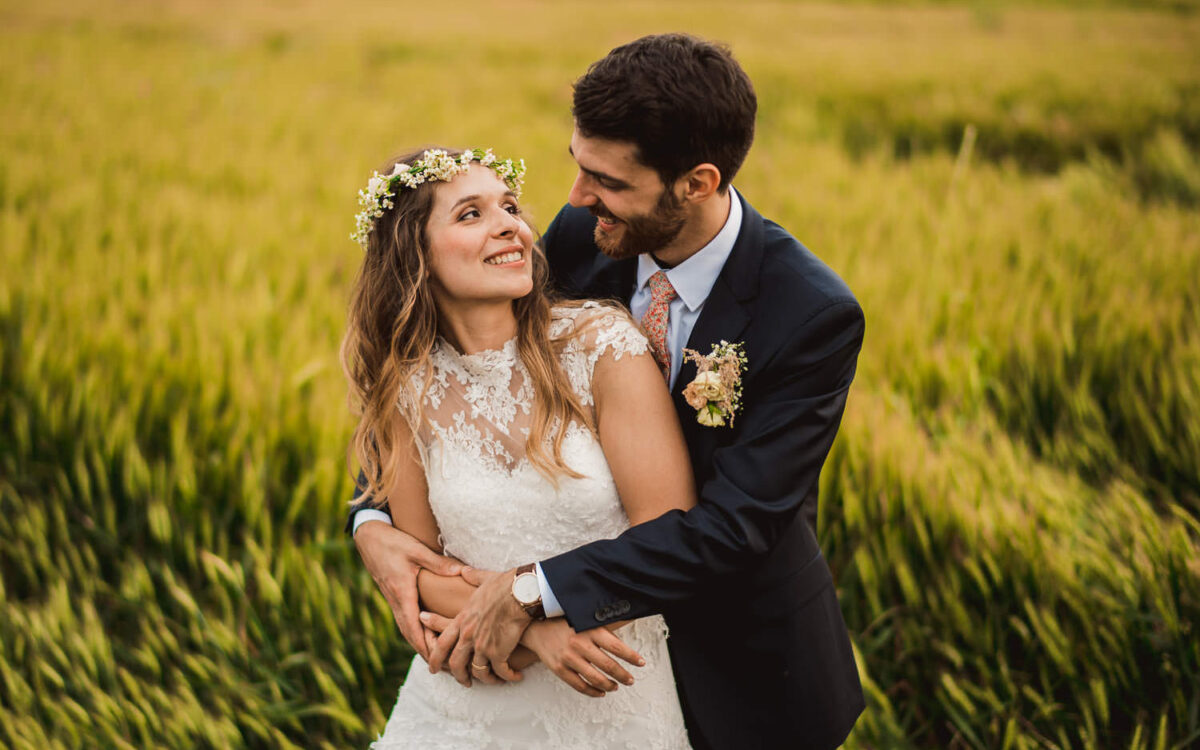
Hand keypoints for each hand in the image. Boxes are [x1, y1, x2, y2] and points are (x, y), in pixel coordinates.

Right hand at [354, 521, 461, 661]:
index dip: (425, 646)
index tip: (437, 662)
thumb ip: (438, 563)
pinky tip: (427, 636)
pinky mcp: (394, 595)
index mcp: (402, 593)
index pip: (413, 628)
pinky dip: (416, 632)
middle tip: (444, 668)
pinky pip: (405, 620)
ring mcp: (393, 599)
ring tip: (438, 659)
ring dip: (421, 644)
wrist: (368, 537)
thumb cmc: (392, 542)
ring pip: (407, 629)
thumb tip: (461, 572)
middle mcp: (396, 601)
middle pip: (410, 635)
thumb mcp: (416, 550)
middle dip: (426, 652)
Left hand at [427, 567, 529, 683]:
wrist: (522, 592)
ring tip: (495, 681)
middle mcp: (468, 634)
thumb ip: (472, 577)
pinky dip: (508, 676)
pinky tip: (516, 676)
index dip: (435, 657)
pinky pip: (500, 672)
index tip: (432, 667)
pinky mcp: (499, 651)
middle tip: (464, 682)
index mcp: (463, 619)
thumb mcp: (484, 579)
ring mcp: (482, 645)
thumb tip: (464, 570)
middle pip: (455, 663)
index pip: (442, 642)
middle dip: (459, 676)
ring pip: (477, 671)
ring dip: (486, 679)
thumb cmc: (507, 583)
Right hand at [522, 619, 644, 697]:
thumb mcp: (584, 620)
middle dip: (623, 675)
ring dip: (610, 685)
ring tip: (617, 686)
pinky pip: (579, 686)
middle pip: (608, 665)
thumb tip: (626, 635)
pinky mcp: (559, 669)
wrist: (535, 627)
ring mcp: (568, 658)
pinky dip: (593, 692)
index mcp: (589, 630)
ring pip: (595, 678)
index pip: (616, 646)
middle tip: (631, 680)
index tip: (641, 663)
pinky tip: (601, 692)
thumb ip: (602, 629)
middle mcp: (580, 644)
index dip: (631, 657)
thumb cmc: (563, 622)